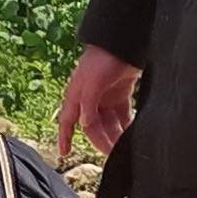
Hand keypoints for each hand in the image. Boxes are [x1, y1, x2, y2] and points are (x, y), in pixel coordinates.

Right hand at [54, 47, 140, 161]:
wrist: (123, 42)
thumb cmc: (101, 59)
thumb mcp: (90, 83)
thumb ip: (87, 105)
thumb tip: (84, 125)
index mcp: (77, 96)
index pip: (68, 122)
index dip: (64, 137)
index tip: (64, 153)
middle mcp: (90, 99)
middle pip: (94, 127)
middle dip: (102, 141)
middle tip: (113, 155)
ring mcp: (106, 97)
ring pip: (109, 123)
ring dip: (115, 136)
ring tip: (125, 149)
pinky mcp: (121, 94)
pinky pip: (122, 115)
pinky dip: (126, 125)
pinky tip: (132, 135)